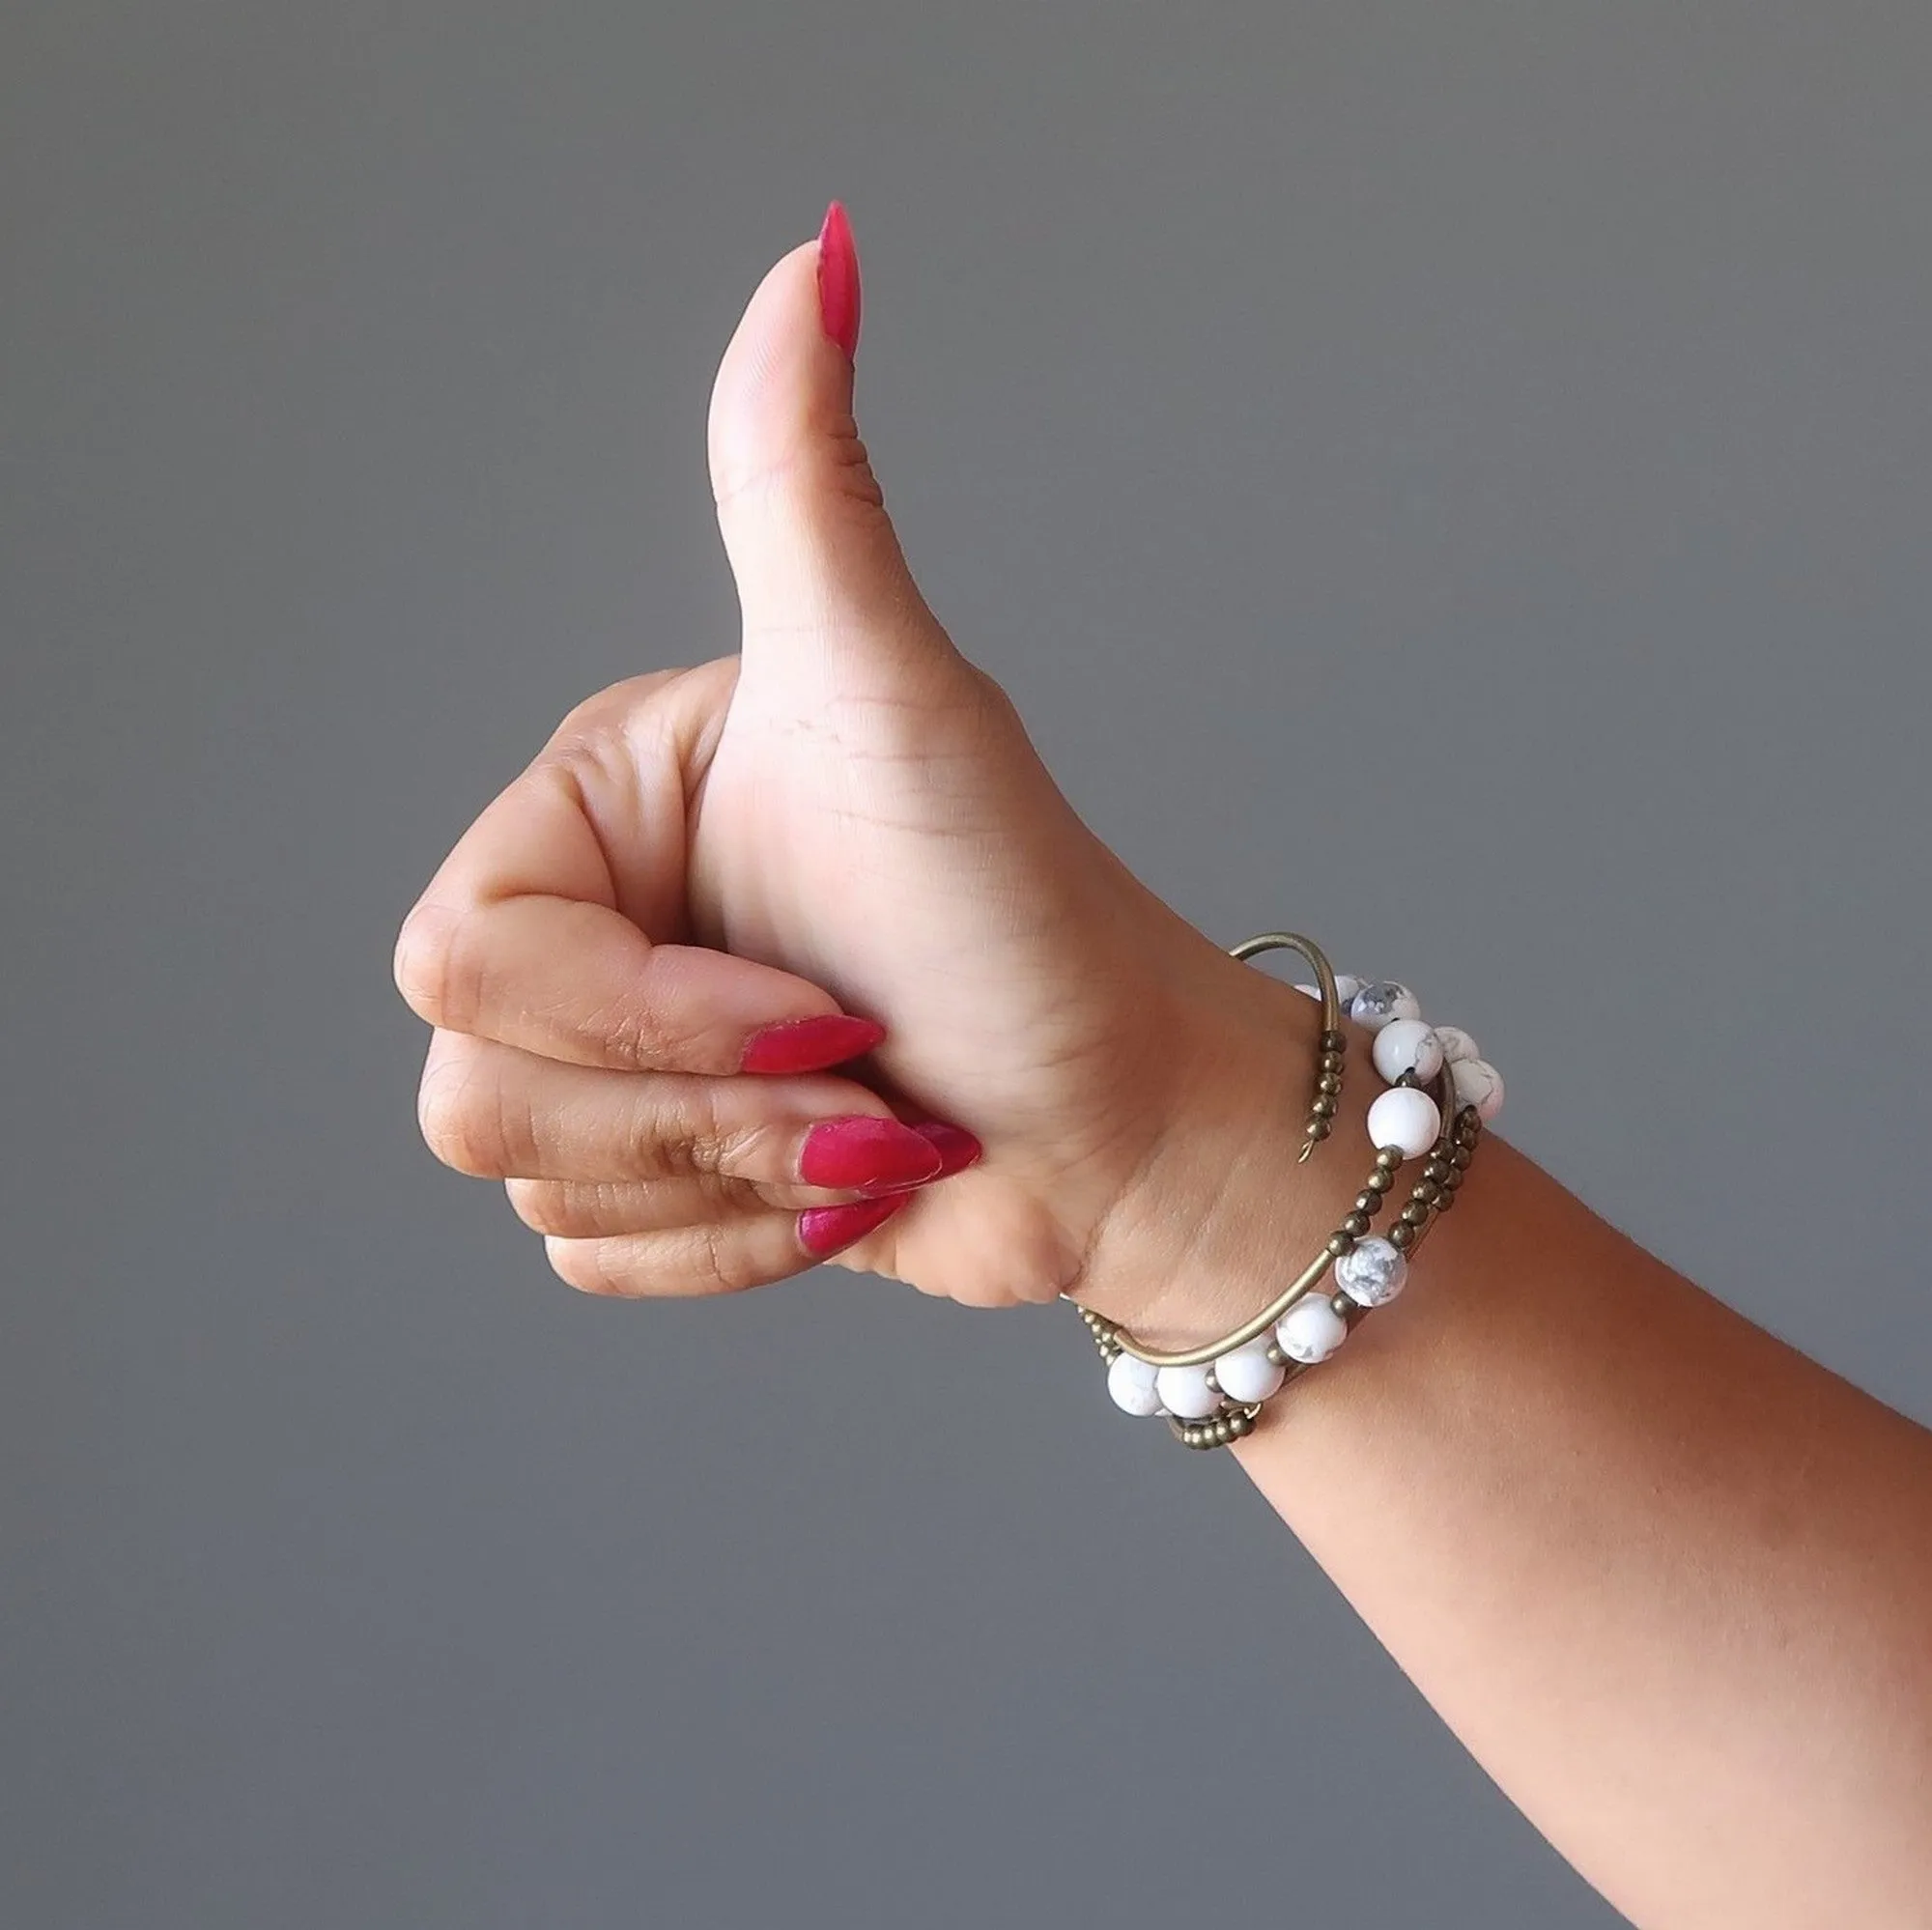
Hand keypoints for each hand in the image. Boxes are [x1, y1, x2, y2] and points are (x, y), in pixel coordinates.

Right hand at [394, 207, 1317, 1333]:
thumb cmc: (1026, 910)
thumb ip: (806, 488)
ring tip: (867, 1123)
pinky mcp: (660, 1182)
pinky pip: (593, 1261)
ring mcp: (620, 1067)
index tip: (825, 1008)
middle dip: (701, 1118)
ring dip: (734, 1188)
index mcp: (598, 813)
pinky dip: (739, 1253)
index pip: (465, 960)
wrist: (1124, 1113)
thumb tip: (819, 248)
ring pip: (529, 1184)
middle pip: (472, 1095)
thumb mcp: (896, 698)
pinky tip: (845, 1190)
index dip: (641, 1016)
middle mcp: (592, 930)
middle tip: (858, 1068)